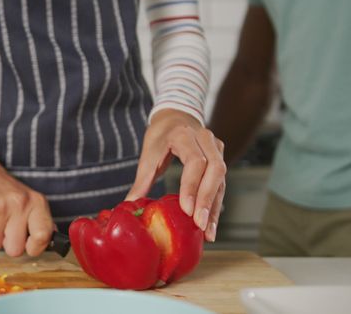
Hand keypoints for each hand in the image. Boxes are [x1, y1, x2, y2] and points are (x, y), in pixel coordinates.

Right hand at [0, 159, 53, 256]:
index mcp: (37, 202)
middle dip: (8, 244)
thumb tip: (51, 240)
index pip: (43, 235)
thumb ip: (41, 222)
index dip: (35, 248)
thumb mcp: (31, 201)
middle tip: (6, 227)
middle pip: (15, 250)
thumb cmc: (8, 192)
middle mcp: (19, 203)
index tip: (28, 245)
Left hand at [125, 109, 225, 241]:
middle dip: (207, 200)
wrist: (176, 117)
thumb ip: (142, 180)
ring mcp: (216, 148)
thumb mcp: (148, 154)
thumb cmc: (160, 136)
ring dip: (214, 207)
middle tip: (199, 225)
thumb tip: (129, 204)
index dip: (191, 186)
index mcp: (185, 135)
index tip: (187, 210)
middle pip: (215, 171)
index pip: (195, 161)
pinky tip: (210, 224)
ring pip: (221, 179)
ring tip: (208, 232)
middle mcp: (206, 139)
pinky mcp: (220, 159)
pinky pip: (221, 184)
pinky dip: (216, 205)